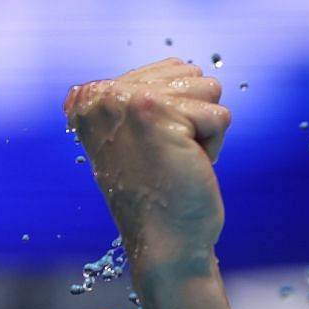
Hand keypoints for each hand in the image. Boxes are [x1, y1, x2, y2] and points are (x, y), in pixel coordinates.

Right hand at [64, 58, 230, 268]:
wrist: (165, 243)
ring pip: (207, 89)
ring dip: (205, 130)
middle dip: (194, 118)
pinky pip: (219, 116)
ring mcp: (126, 100)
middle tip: (170, 157)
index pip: (169, 70)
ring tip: (178, 160)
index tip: (155, 150)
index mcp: (89, 95)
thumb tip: (188, 66)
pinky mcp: (158, 114)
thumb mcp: (144, 137)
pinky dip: (214, 146)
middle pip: (189, 74)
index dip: (179, 113)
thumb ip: (152, 97)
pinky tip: (189, 168)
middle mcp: (101, 92)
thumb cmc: (161, 195)